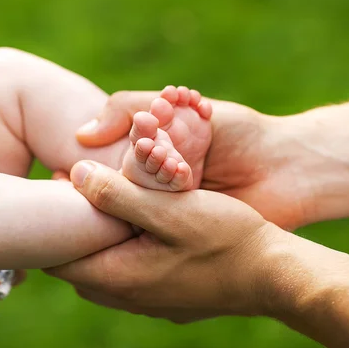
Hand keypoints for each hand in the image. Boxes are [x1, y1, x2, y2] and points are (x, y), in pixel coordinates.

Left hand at [45, 161, 278, 322]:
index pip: (57, 258)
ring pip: (104, 271)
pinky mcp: (168, 299)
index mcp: (119, 277)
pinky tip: (144, 227)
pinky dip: (124, 252)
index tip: (60, 189)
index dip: (52, 223)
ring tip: (113, 206)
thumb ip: (117, 194)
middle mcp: (128, 298)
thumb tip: (74, 174)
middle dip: (74, 233)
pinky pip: (130, 276)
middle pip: (78, 266)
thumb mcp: (170, 208)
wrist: (274, 274)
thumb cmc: (225, 238)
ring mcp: (150, 302)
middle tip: (83, 195)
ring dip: (102, 242)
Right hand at [76, 91, 317, 228]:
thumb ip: (130, 109)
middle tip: (62, 204)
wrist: (290, 168)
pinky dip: (134, 234)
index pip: (103, 167)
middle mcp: (155, 186)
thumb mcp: (183, 108)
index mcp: (150, 156)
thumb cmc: (239, 134)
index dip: (80, 173)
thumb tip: (80, 135)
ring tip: (80, 225)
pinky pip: (150, 235)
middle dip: (90, 199)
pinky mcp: (183, 234)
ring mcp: (168, 213)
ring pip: (127, 218)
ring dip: (110, 218)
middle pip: (110, 196)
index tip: (58, 176)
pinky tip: (115, 238)